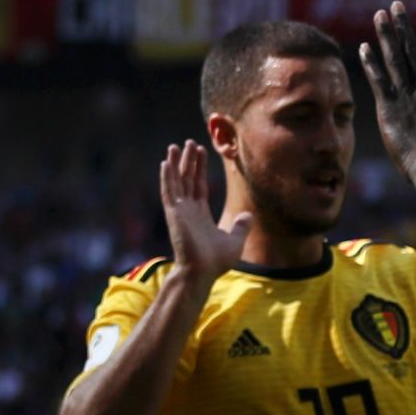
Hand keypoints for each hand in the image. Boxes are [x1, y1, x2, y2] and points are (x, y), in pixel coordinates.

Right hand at [159, 140, 251, 278]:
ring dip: (176, 164)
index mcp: (200, 214)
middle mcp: (188, 210)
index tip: (202, 151)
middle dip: (188, 161)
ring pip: (176, 182)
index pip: (199, 185)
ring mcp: (180, 211)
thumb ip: (240, 227)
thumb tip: (248, 215)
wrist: (203, 272)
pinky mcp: (174, 214)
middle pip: (187, 179)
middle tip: (189, 142)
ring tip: (175, 146)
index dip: (200, 168)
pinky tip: (167, 163)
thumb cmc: (216, 261)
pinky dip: (167, 177)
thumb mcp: (234, 241)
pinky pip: (169, 192)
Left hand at [360, 2, 415, 175]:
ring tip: (379, 15)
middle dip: (403, 27)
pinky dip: (370, 64)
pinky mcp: (387, 109)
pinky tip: (363, 47)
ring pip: (392, 60)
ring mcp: (403, 97)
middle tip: (396, 5)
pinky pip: (377, 81)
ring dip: (385, 36)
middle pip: (410, 51)